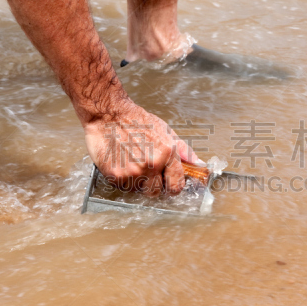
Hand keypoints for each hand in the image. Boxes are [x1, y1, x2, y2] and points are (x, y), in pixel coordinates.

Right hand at [83, 99, 199, 195]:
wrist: (108, 114)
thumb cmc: (135, 120)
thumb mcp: (165, 131)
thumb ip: (183, 150)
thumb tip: (198, 163)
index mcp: (167, 153)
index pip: (176, 185)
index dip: (172, 186)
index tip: (167, 184)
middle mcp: (152, 164)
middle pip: (155, 191)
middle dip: (151, 184)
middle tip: (143, 169)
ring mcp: (133, 171)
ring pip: (138, 189)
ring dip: (135, 181)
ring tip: (130, 162)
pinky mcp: (116, 175)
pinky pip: (122, 186)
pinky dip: (121, 178)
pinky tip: (120, 162)